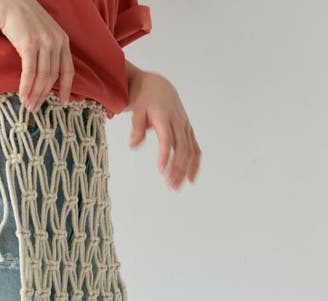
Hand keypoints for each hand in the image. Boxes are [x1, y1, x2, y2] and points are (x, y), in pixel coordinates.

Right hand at [0, 0, 73, 109]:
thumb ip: (49, 51)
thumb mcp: (43, 34)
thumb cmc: (24, 21)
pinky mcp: (29, 44)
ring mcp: (44, 42)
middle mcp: (56, 41)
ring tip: (28, 105)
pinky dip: (26, 87)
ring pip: (42, 77)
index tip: (62, 103)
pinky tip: (22, 96)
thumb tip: (47, 77)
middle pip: (53, 77)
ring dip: (34, 94)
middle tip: (35, 108)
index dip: (66, 89)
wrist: (8, 4)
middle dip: (44, 95)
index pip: (68, 70)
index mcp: (63, 40)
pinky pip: (30, 72)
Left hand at [127, 69, 200, 189]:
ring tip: (176, 186)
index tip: (161, 170)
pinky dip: (194, 164)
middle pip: (181, 147)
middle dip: (177, 167)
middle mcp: (178, 122)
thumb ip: (136, 129)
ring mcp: (185, 127)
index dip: (165, 154)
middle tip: (169, 185)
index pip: (166, 138)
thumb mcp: (137, 112)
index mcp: (164, 116)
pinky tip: (190, 179)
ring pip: (190, 150)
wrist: (159, 88)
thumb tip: (133, 145)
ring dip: (185, 170)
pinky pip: (195, 149)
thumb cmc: (146, 102)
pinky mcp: (189, 132)